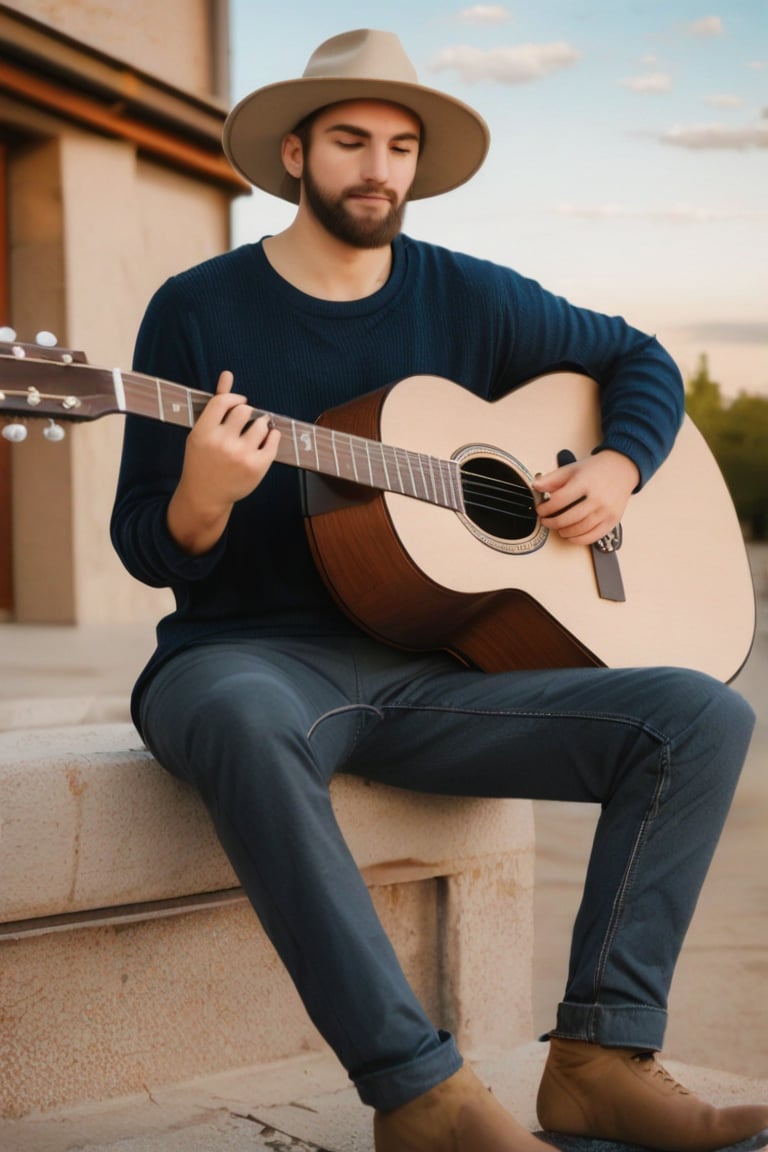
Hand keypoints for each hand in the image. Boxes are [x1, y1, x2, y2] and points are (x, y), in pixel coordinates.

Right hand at [167, 370, 280, 553]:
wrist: (206, 495)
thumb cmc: (203, 459)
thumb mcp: (202, 432)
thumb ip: (217, 403)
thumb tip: (228, 374)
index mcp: (204, 432)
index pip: (224, 401)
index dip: (234, 398)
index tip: (239, 404)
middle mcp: (222, 443)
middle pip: (244, 410)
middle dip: (247, 412)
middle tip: (245, 422)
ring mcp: (241, 456)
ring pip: (261, 424)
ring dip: (261, 424)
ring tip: (255, 433)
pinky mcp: (257, 467)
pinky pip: (274, 440)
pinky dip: (273, 436)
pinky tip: (266, 440)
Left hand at [531, 450, 638, 545]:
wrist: (622, 469)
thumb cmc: (595, 470)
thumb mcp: (571, 469)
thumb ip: (552, 479)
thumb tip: (536, 486)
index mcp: (585, 482)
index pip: (559, 500)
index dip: (546, 508)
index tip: (540, 510)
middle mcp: (597, 498)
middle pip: (569, 518)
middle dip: (552, 522)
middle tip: (546, 521)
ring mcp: (606, 511)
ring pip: (580, 529)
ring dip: (564, 532)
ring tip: (557, 528)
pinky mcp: (613, 520)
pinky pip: (594, 536)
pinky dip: (579, 539)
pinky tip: (571, 536)